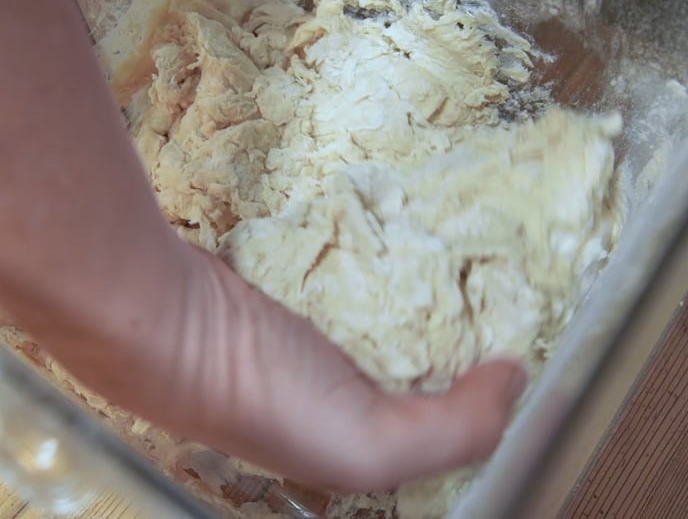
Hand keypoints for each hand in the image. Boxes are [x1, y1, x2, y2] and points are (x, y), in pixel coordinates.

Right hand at [40, 241, 527, 492]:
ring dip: (429, 294)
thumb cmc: (263, 393)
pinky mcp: (295, 297)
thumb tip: (515, 374)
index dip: (492, 393)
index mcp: (364, 449)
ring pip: (393, 319)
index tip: (524, 338)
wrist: (163, 321)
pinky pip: (359, 280)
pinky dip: (386, 264)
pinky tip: (409, 238)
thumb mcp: (374, 444)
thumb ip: (460, 427)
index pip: (450, 427)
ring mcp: (316, 346)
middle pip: (425, 368)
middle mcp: (343, 402)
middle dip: (468, 335)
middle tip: (506, 286)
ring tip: (470, 257)